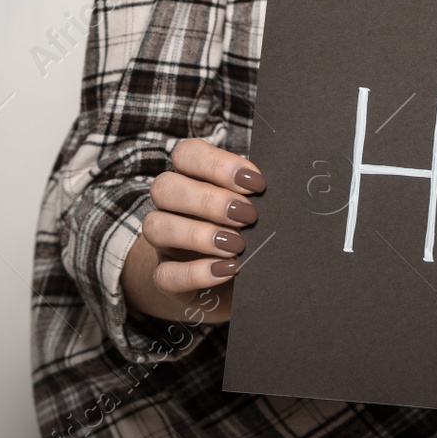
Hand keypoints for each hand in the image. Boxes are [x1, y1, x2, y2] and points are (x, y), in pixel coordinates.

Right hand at [121, 138, 266, 324]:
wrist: (245, 283)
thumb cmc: (254, 234)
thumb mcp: (257, 211)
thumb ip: (260, 196)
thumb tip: (281, 189)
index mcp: (192, 178)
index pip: (187, 154)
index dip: (218, 164)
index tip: (257, 183)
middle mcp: (171, 207)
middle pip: (164, 187)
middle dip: (208, 200)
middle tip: (248, 215)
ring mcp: (165, 244)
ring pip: (155, 226)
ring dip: (199, 234)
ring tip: (238, 245)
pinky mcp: (167, 279)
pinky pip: (165, 275)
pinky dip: (197, 272)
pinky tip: (229, 270)